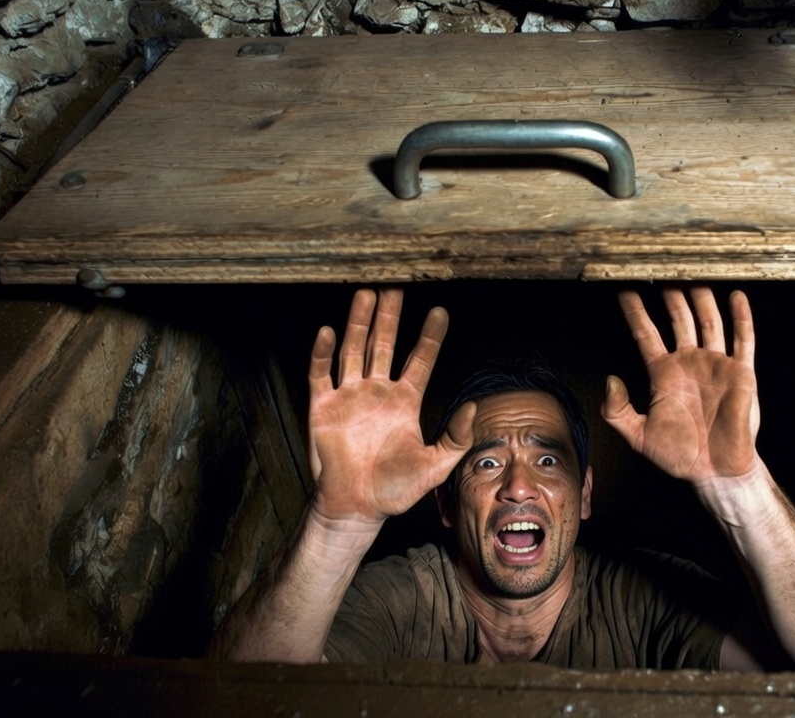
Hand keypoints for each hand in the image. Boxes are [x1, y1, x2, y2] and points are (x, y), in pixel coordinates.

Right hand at [307, 289, 474, 523]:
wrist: (357, 509)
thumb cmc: (395, 490)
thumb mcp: (435, 466)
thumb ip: (455, 438)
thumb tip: (473, 407)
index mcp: (405, 402)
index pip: (420, 360)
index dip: (430, 337)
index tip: (441, 311)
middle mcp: (377, 392)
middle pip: (385, 345)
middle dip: (391, 317)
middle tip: (396, 285)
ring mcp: (349, 397)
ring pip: (354, 350)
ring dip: (359, 323)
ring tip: (366, 294)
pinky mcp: (322, 408)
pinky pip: (321, 374)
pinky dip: (322, 353)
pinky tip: (328, 330)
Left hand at [602, 287, 760, 482]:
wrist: (716, 472)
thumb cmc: (680, 456)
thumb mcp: (639, 436)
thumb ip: (618, 411)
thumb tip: (609, 379)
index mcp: (663, 375)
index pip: (646, 334)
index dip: (635, 313)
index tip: (624, 291)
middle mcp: (689, 363)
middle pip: (678, 319)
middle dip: (670, 296)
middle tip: (662, 270)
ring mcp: (715, 365)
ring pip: (708, 322)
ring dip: (701, 299)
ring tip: (695, 274)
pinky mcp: (741, 373)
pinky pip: (742, 340)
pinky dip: (741, 318)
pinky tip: (736, 297)